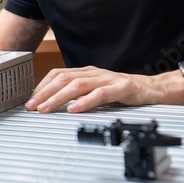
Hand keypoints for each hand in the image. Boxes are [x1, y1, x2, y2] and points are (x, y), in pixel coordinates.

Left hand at [24, 66, 171, 113]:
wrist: (153, 89)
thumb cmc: (123, 91)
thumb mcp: (96, 90)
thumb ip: (79, 94)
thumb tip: (55, 103)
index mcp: (86, 72)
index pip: (58, 74)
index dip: (42, 86)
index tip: (30, 100)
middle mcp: (94, 73)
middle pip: (63, 78)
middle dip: (45, 93)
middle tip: (32, 107)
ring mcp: (107, 79)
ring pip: (77, 85)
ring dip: (58, 98)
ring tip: (46, 108)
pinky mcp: (121, 88)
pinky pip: (100, 94)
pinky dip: (85, 102)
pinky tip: (74, 109)